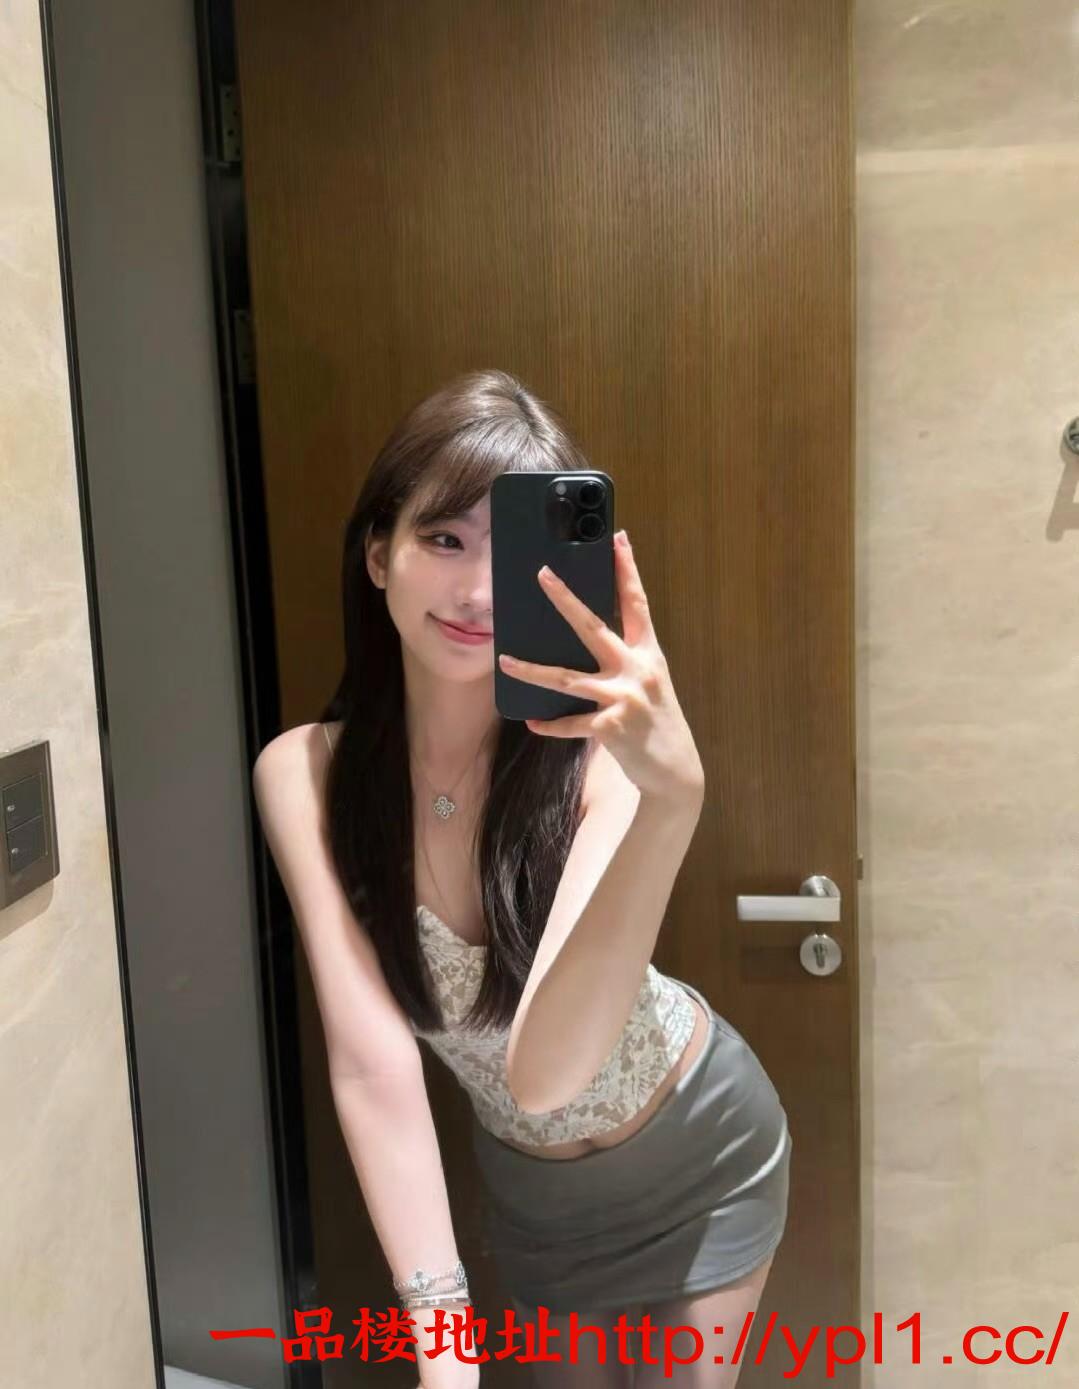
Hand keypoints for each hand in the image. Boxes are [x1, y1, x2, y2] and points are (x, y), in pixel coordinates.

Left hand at [497, 529, 704, 802]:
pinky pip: (570, 723)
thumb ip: (627, 661)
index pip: (636, 603)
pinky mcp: (610, 727)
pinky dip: (550, 724)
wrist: (675, 771)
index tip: (618, 539)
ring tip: (505, 662)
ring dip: (532, 671)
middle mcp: (637, 670)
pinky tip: (531, 722)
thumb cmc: (659, 723)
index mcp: (649, 654)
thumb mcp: (651, 684)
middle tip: (542, 574)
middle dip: (565, 599)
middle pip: (593, 627)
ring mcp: (623, 698)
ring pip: (567, 678)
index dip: (627, 570)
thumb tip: (591, 638)